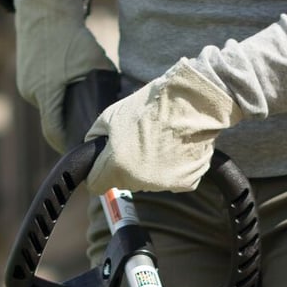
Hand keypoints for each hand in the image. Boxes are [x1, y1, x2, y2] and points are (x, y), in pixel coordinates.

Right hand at [14, 0, 114, 148]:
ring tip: (81, 109)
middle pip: (51, 121)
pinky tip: (70, 89)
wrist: (43, 6)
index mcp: (46, 93)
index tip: (82, 151)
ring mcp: (25, 83)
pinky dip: (55, 96)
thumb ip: (104, 86)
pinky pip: (42, 94)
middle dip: (68, 127)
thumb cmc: (70, 34)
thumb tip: (118, 106)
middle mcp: (31, 92)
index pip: (55, 132)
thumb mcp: (93, 62)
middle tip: (89, 131)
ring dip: (62, 110)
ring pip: (47, 106)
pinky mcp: (26, 73)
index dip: (68, 145)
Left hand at [86, 58, 240, 195]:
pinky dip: (172, 168)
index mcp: (116, 166)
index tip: (102, 166)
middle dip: (124, 167)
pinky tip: (175, 147)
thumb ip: (96, 137)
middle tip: (136, 142)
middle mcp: (138, 180)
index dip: (97, 173)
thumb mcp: (111, 115)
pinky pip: (171, 180)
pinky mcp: (185, 182)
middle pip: (123, 182)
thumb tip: (94, 150)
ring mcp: (163, 184)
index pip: (96, 184)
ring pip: (147, 181)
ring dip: (148, 167)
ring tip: (158, 140)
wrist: (192, 102)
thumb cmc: (151, 104)